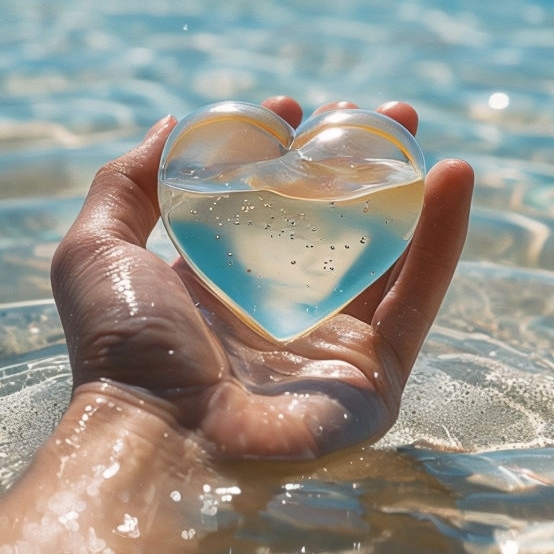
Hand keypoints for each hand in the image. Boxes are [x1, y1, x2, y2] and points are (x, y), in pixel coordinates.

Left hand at [51, 96, 473, 458]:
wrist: (164, 444)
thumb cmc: (125, 351)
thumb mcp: (96, 251)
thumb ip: (126, 184)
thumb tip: (172, 124)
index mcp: (218, 285)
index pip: (263, 206)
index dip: (280, 153)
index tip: (293, 109)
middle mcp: (278, 311)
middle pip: (331, 222)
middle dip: (353, 163)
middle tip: (376, 113)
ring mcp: (330, 346)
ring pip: (384, 255)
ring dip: (407, 188)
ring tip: (415, 128)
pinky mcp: (375, 375)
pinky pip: (419, 298)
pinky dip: (443, 238)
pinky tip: (456, 177)